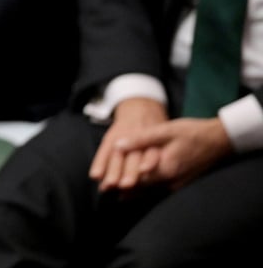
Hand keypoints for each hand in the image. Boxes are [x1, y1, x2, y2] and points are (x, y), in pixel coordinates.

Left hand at [89, 98, 232, 193]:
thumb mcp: (165, 130)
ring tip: (117, 194)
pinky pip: (160, 190)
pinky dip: (148, 190)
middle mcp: (171, 181)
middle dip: (124, 189)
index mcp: (165, 168)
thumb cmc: (192, 132)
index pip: (137, 180)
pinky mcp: (181, 183)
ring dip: (135, 193)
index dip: (120, 181)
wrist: (219, 140)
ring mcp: (178, 184)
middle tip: (106, 190)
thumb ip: (141, 139)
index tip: (105, 184)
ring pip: (152, 191)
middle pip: (143, 188)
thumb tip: (118, 145)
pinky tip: (139, 191)